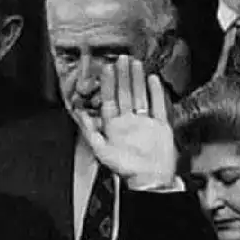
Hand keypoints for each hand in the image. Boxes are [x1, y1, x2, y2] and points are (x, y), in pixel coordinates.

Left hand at [76, 57, 177, 187]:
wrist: (151, 180)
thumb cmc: (126, 169)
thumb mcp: (102, 151)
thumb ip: (90, 131)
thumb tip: (79, 114)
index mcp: (114, 128)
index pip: (109, 100)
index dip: (108, 84)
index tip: (107, 68)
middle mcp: (129, 123)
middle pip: (125, 94)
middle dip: (122, 77)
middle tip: (121, 59)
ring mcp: (145, 123)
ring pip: (140, 96)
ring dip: (137, 80)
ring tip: (135, 63)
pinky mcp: (160, 126)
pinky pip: (158, 105)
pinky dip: (156, 92)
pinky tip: (153, 79)